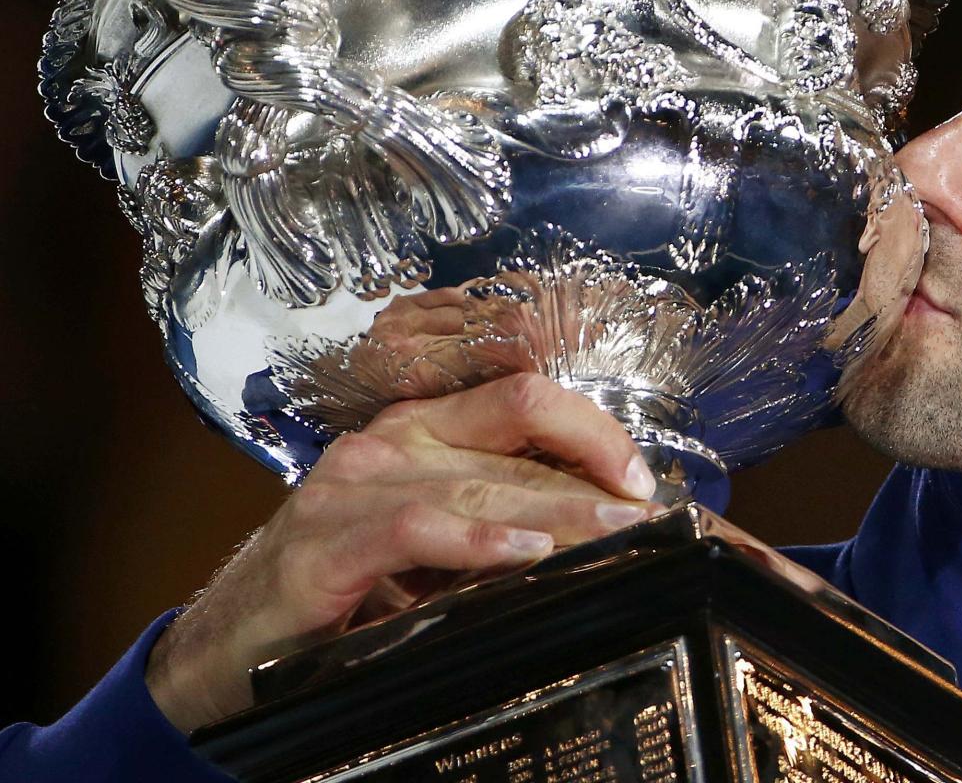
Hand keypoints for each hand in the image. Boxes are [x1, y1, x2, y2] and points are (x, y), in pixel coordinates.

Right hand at [143, 373, 663, 731]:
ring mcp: (354, 484)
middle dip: (592, 472)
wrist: (235, 640)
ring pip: (478, 479)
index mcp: (423, 427)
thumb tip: (601, 527)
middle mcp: (392, 440)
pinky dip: (478, 540)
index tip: (641, 477)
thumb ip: (501, 519)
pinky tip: (527, 552)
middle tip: (648, 512)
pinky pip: (417, 528)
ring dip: (557, 507)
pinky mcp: (327, 541)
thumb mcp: (436, 543)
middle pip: (515, 430)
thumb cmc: (347, 585)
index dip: (592, 428)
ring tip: (614, 529)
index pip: (524, 398)